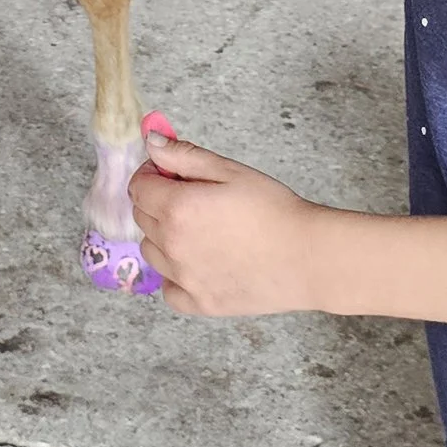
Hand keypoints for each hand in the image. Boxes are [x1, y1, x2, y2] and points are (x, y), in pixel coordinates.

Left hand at [132, 127, 324, 316]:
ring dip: (164, 237)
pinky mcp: (199, 304)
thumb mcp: (230, 170)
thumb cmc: (274, 209)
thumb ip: (184, 156)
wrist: (308, 256)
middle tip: (194, 199)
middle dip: (159, 202)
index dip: (152, 174)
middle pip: (142, 218)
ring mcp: (183, 279)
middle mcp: (172, 246)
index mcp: (177, 208)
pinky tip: (199, 263)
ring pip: (152, 252)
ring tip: (201, 231)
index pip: (138, 187)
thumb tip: (150, 142)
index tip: (172, 173)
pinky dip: (175, 276)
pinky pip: (168, 288)